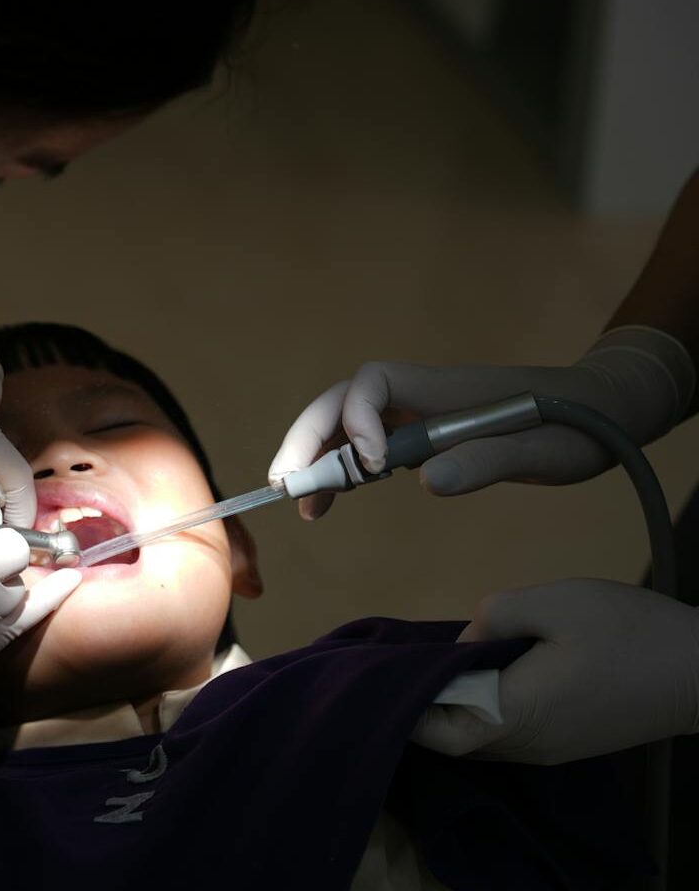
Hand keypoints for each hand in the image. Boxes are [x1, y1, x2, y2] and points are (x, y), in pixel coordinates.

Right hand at [267, 327, 693, 518]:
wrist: (603, 408)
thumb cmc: (579, 427)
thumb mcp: (546, 452)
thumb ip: (488, 461)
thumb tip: (426, 480)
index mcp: (444, 389)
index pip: (372, 383)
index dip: (356, 418)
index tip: (371, 467)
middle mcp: (420, 393)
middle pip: (340, 403)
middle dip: (306, 441)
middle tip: (286, 487)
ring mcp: (417, 411)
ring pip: (345, 424)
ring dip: (316, 458)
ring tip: (305, 507)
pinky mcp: (421, 431)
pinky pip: (366, 442)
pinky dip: (342, 469)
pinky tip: (333, 501)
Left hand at [412, 578, 698, 764]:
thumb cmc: (630, 633)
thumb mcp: (554, 603)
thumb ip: (493, 617)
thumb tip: (463, 643)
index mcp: (518, 716)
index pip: (440, 735)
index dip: (407, 708)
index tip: (387, 673)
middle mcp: (528, 746)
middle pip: (455, 740)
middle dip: (426, 704)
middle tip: (406, 661)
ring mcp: (550, 750)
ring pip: (482, 738)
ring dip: (457, 706)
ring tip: (440, 661)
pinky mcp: (568, 743)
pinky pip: (510, 733)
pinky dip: (486, 708)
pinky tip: (484, 672)